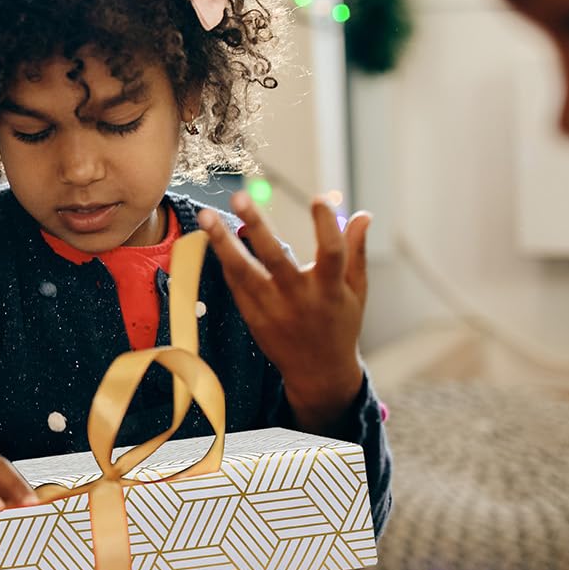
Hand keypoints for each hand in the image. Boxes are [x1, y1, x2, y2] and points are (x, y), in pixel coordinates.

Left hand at [198, 193, 369, 431]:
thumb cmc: (340, 324)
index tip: (320, 199)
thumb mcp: (356, 290)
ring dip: (222, 243)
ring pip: (244, 272)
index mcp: (330, 290)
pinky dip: (225, 261)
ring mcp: (273, 310)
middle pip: (276, 258)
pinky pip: (236, 285)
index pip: (332, 253)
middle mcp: (300, 299)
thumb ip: (356, 251)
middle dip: (257, 226)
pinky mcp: (254, 318)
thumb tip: (363, 213)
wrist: (318, 373)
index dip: (327, 226)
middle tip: (239, 197)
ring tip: (206, 215)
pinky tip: (212, 237)